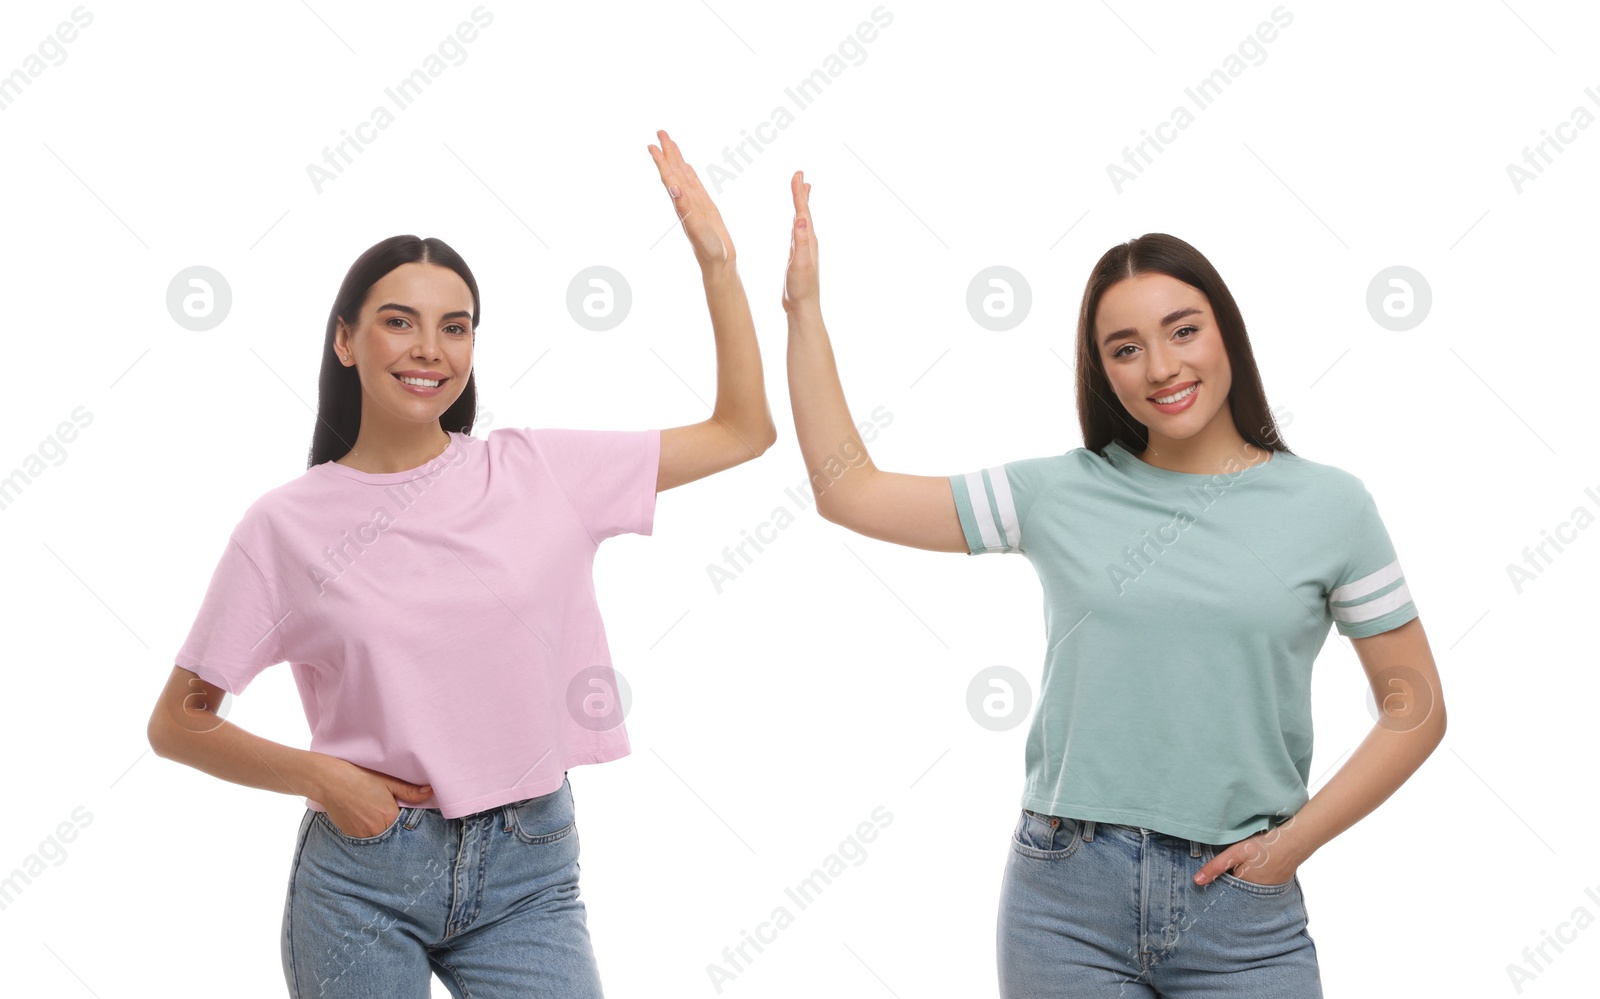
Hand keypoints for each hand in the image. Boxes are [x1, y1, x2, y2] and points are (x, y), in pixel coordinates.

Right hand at [316, 758, 433, 837]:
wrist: (331, 782)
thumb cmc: (360, 778)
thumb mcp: (388, 782)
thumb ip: (410, 791)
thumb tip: (430, 793)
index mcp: (389, 817)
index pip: (405, 824)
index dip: (404, 816)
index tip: (400, 809)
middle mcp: (377, 831)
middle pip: (392, 831)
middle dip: (393, 823)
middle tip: (384, 808)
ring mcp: (362, 836)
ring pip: (379, 835)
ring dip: (380, 827)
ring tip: (373, 811)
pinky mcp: (351, 836)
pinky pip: (365, 837)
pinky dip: (367, 829)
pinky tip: (363, 815)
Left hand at [647, 129, 732, 269]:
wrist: (719, 263)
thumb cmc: (708, 249)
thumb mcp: (696, 228)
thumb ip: (685, 207)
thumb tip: (674, 187)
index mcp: (681, 204)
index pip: (669, 177)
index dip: (661, 161)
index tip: (652, 144)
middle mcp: (685, 201)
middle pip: (674, 171)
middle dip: (668, 152)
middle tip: (661, 132)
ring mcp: (695, 203)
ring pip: (684, 175)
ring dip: (677, 159)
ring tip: (671, 144)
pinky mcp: (706, 207)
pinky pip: (696, 185)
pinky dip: (690, 174)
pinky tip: (686, 167)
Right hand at [782, 169, 817, 312]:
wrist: (803, 307)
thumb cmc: (801, 288)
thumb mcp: (800, 263)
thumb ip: (801, 241)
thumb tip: (800, 218)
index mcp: (808, 240)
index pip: (803, 211)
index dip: (799, 192)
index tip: (797, 174)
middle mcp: (808, 241)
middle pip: (804, 212)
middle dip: (801, 193)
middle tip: (800, 175)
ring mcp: (803, 248)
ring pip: (802, 220)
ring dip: (801, 205)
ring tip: (802, 191)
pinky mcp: (798, 255)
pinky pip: (797, 232)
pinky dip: (796, 221)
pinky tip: (796, 222)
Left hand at [1194, 824, 1300, 885]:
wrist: (1295, 842)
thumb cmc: (1264, 846)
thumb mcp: (1236, 853)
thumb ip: (1216, 867)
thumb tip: (1196, 881)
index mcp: (1243, 887)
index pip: (1225, 889)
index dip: (1220, 881)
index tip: (1215, 874)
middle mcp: (1256, 894)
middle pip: (1238, 888)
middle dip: (1232, 880)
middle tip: (1234, 865)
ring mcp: (1269, 890)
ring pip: (1250, 886)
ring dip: (1246, 877)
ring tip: (1248, 864)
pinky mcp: (1278, 884)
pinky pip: (1262, 884)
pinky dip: (1258, 876)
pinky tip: (1259, 865)